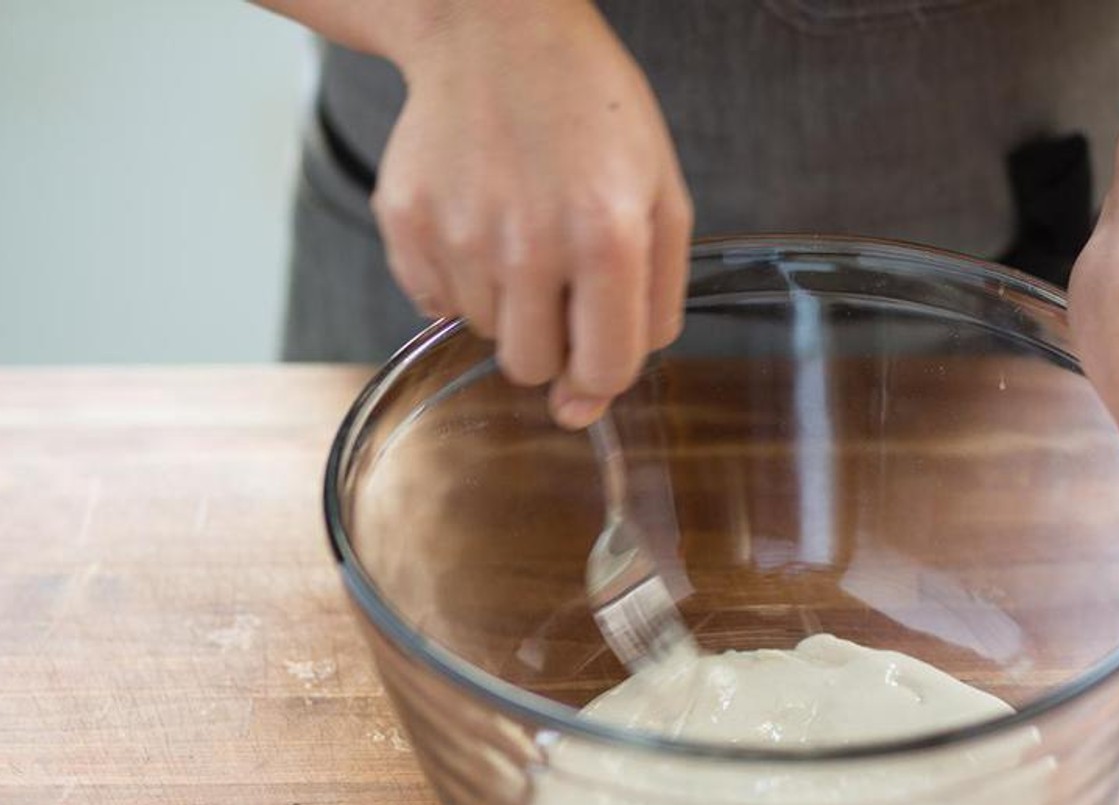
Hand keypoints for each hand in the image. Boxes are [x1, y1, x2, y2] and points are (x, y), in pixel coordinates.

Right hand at [372, 0, 692, 427]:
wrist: (497, 32)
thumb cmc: (592, 116)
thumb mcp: (662, 203)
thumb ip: (651, 314)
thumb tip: (587, 404)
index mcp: (608, 237)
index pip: (603, 371)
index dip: (603, 368)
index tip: (597, 340)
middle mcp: (529, 243)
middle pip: (532, 368)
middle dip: (551, 338)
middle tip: (558, 272)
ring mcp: (459, 234)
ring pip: (483, 335)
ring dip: (506, 301)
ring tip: (519, 228)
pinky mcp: (405, 224)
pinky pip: (432, 303)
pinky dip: (458, 279)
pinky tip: (478, 220)